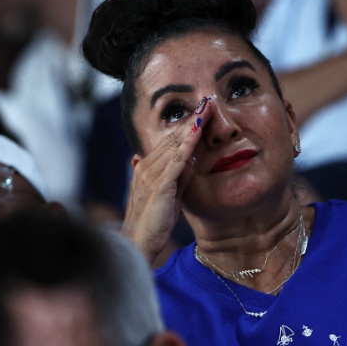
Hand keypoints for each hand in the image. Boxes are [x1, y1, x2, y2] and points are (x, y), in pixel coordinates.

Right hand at [121, 99, 208, 260]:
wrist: (138, 244)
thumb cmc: (154, 223)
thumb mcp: (170, 197)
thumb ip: (179, 179)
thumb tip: (190, 162)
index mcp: (147, 168)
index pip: (169, 142)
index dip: (186, 126)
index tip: (202, 111)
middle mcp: (146, 167)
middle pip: (172, 138)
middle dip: (191, 119)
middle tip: (208, 101)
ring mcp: (151, 175)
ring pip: (174, 144)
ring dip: (192, 125)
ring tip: (207, 107)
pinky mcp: (160, 186)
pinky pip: (176, 159)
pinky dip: (187, 143)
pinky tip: (198, 130)